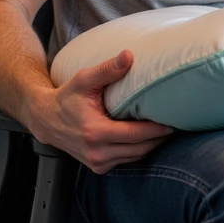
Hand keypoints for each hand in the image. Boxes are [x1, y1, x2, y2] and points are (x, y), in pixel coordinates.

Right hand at [28, 49, 172, 172]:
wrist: (46, 120)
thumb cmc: (67, 97)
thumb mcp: (84, 80)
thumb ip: (108, 69)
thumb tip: (129, 55)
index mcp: (95, 132)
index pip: (135, 135)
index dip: (157, 130)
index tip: (173, 122)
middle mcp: (97, 152)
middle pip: (139, 149)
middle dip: (160, 139)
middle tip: (177, 126)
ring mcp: (97, 163)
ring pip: (135, 157)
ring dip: (152, 146)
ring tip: (166, 132)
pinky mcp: (98, 167)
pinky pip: (126, 160)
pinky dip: (139, 151)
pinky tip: (149, 139)